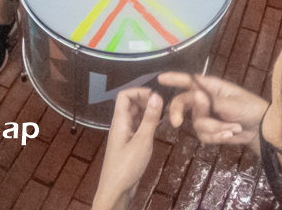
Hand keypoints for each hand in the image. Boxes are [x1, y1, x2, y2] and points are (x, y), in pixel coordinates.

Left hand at [93, 89, 163, 209]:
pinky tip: (159, 127)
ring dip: (148, 113)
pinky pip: (138, 128)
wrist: (116, 190)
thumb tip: (156, 96)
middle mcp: (120, 125)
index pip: (124, 95)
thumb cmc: (126, 166)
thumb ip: (150, 119)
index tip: (155, 96)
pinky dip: (147, 124)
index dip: (139, 91)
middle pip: (131, 104)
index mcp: (119, 120)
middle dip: (146, 101)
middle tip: (163, 105)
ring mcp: (124, 135)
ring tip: (164, 114)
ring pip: (135, 116)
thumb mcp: (142, 141)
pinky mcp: (128, 145)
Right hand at [158, 72, 267, 150]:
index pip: (187, 81)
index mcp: (209, 87)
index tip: (160, 79)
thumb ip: (210, 101)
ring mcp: (205, 116)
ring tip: (233, 127)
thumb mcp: (231, 102)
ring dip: (216, 128)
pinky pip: (204, 135)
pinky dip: (218, 136)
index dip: (173, 79)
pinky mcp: (209, 130)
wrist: (261, 129)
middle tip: (176, 123)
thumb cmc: (249, 108)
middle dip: (179, 113)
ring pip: (196, 124)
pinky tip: (231, 133)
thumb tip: (193, 94)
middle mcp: (203, 100)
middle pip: (182, 103)